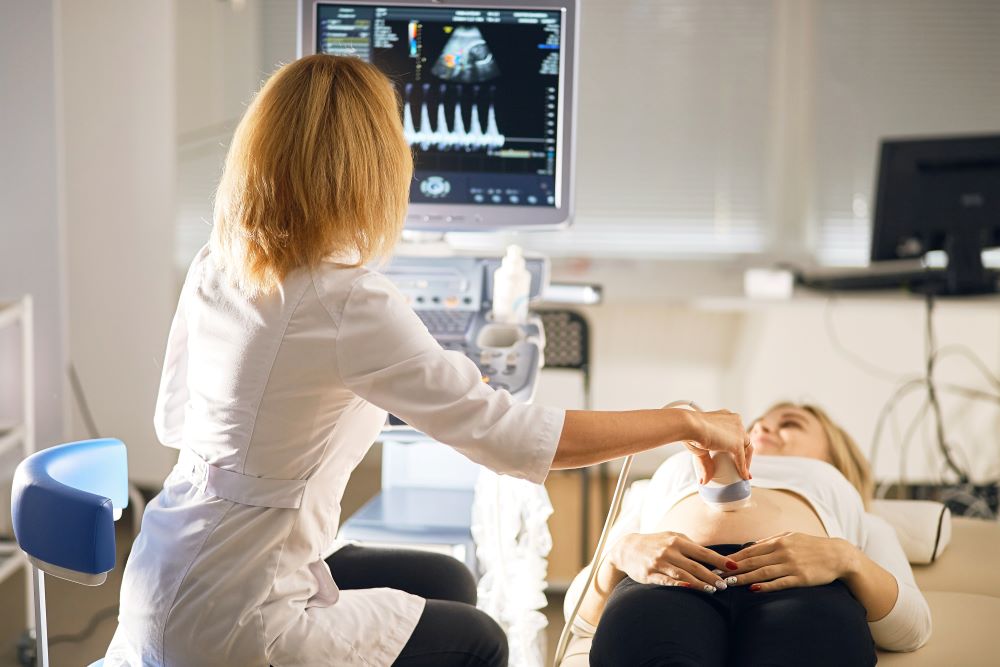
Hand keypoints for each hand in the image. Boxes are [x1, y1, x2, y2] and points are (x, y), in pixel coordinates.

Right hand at [609, 531, 739, 592]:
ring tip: (713, 590)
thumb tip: (711, 554)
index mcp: (677, 540)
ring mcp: (659, 563)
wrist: (626, 548)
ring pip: (683, 575)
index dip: (719, 560)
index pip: (703, 552)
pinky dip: (679, 585)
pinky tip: (690, 589)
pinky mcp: (650, 574)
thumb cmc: (654, 542)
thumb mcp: (671, 537)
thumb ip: (689, 544)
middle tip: (726, 585)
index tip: (733, 567)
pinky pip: (667, 581)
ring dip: (699, 584)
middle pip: (695, 565)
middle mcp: (669, 551)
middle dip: (712, 576)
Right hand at [679, 409, 751, 482]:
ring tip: (744, 473)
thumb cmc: (689, 430)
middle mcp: (735, 421)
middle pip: (745, 439)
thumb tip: (703, 480)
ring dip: (747, 461)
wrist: (689, 425)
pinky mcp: (737, 443)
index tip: (735, 455)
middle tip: (741, 465)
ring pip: (748, 447)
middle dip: (744, 453)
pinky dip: (743, 468)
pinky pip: (742, 459)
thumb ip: (705, 462)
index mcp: (726, 417)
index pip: (736, 431)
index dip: (737, 443)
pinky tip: (743, 476)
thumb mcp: (700, 446)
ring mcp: (738, 431)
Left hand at [725, 532, 856, 592]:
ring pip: (763, 572)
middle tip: (719, 575)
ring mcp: (792, 565)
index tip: (719, 564)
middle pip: (753, 561)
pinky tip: (755, 589)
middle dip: (734, 569)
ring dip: (745, 578)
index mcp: (779, 541)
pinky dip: (766, 586)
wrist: (838, 555)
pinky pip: (780, 582)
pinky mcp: (801, 578)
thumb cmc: (811, 546)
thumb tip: (749, 546)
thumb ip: (770, 541)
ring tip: (731, 583)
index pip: (750, 550)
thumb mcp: (790, 537)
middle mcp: (783, 552)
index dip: (734, 558)